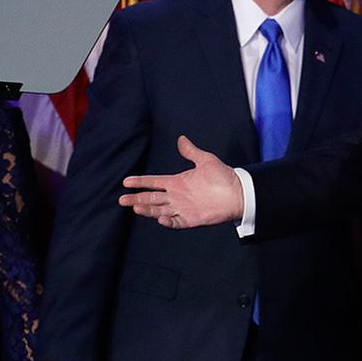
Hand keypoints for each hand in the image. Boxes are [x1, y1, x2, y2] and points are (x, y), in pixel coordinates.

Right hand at [119, 136, 243, 227]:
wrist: (239, 192)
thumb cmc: (224, 176)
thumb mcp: (206, 161)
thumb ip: (191, 152)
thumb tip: (181, 138)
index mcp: (177, 182)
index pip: (153, 182)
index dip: (140, 182)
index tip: (126, 182)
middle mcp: (177, 196)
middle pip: (152, 198)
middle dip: (137, 198)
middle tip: (122, 199)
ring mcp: (183, 208)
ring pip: (159, 210)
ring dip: (148, 210)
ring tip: (135, 207)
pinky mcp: (191, 219)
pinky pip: (176, 222)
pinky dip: (168, 221)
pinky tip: (160, 218)